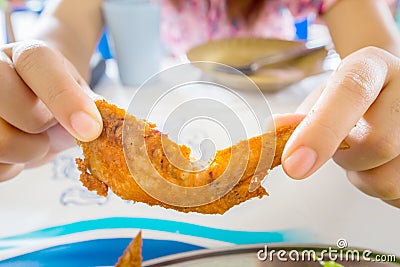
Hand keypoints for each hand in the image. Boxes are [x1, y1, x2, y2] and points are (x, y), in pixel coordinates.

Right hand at [0, 40, 102, 180]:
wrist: (37, 103)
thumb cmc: (60, 98)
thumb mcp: (80, 95)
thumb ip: (91, 106)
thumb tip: (113, 126)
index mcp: (27, 56)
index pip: (37, 63)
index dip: (65, 98)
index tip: (91, 129)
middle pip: (8, 101)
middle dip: (38, 127)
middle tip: (49, 129)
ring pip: (0, 140)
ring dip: (27, 152)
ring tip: (36, 142)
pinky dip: (13, 167)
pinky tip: (18, 152)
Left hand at [280, 46, 399, 207]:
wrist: (386, 97)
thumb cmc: (349, 102)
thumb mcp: (322, 100)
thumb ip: (300, 118)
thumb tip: (275, 129)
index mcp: (372, 65)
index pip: (352, 90)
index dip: (320, 131)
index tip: (293, 164)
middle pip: (377, 144)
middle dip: (347, 158)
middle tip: (344, 146)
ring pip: (388, 179)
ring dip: (363, 177)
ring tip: (362, 154)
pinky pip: (398, 195)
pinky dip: (381, 188)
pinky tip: (380, 165)